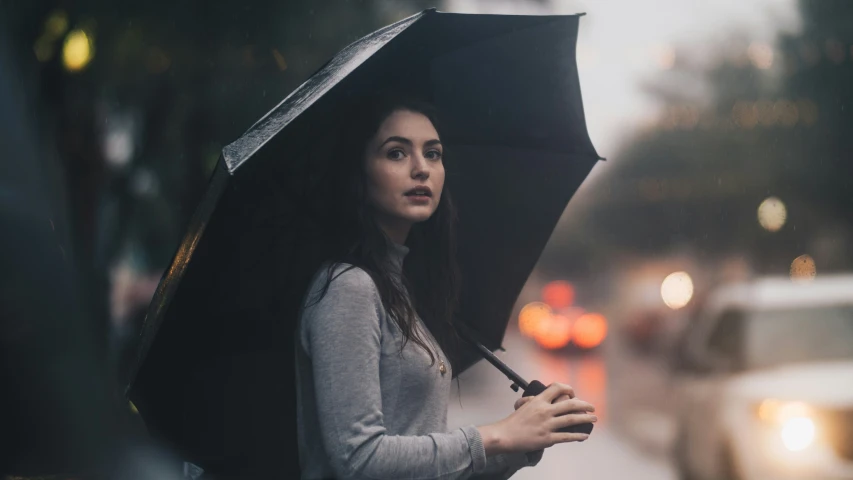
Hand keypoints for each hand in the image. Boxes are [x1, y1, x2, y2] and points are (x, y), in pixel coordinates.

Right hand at [479, 382, 596, 454]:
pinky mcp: (547, 438)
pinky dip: (578, 435)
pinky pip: (566, 436)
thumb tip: (541, 397)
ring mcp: (547, 425)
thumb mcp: (524, 405)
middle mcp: (545, 411)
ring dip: (585, 419)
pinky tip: (584, 435)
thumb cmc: (513, 421)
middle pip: (570, 404)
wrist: (505, 435)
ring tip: (594, 419)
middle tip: (592, 407)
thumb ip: (535, 400)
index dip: (569, 389)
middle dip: (585, 405)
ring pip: (571, 419)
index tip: (573, 395)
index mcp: (539, 400)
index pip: (558, 387)